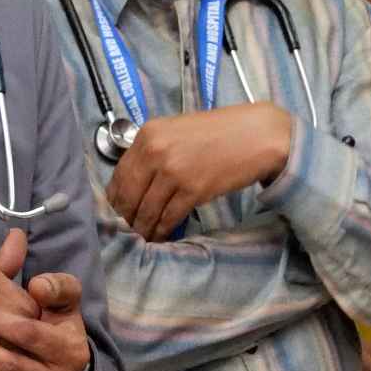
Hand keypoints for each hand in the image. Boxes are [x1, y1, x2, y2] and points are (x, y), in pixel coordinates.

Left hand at [107, 104, 296, 239]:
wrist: (256, 135)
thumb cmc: (219, 132)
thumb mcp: (176, 131)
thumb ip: (153, 152)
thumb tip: (134, 184)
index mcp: (148, 134)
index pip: (119, 174)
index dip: (114, 199)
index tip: (114, 213)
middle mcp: (156, 151)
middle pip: (128, 195)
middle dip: (124, 218)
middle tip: (124, 232)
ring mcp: (173, 171)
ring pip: (147, 210)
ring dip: (142, 229)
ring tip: (141, 239)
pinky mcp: (192, 190)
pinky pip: (168, 217)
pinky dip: (162, 231)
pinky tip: (160, 237)